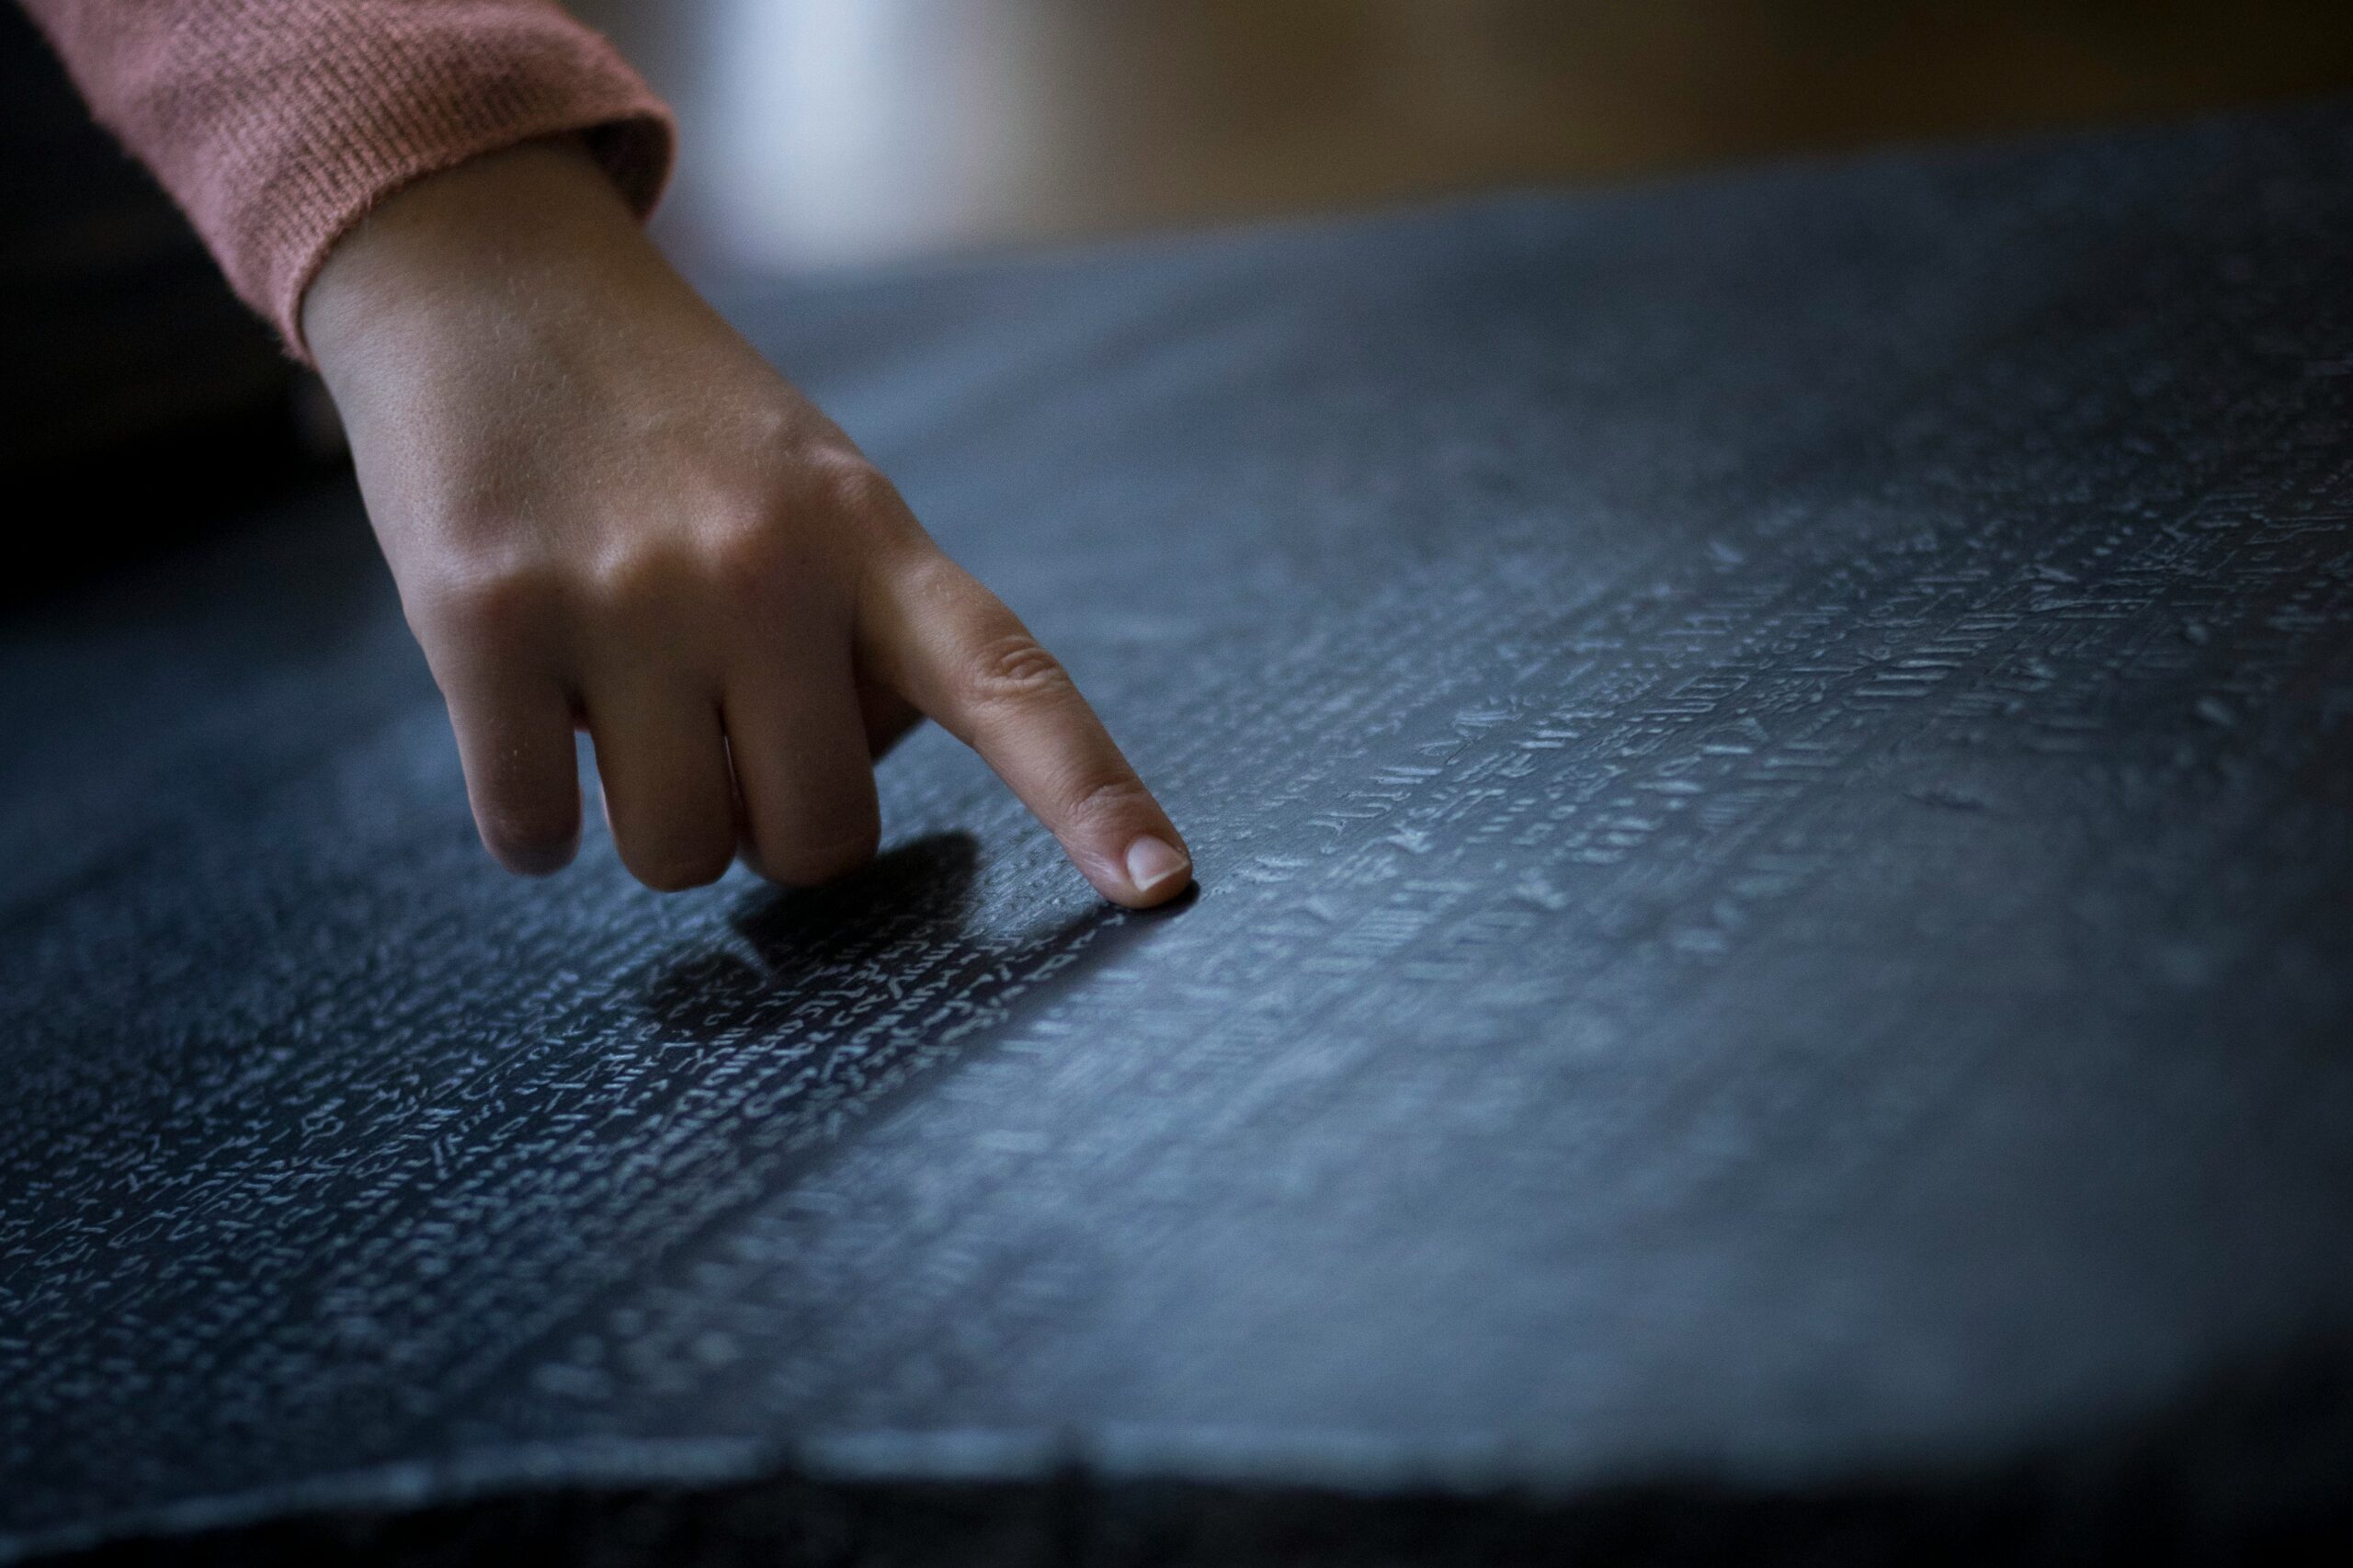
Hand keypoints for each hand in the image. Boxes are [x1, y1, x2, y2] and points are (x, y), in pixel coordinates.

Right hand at [302, 137, 1191, 906]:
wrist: (488, 277)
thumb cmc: (671, 426)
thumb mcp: (812, 491)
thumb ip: (861, 638)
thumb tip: (830, 807)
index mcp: (869, 534)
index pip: (1007, 680)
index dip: (1090, 795)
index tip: (1163, 886)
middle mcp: (764, 564)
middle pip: (817, 839)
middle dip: (770, 822)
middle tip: (717, 724)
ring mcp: (625, 591)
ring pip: (679, 854)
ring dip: (651, 820)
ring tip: (621, 696)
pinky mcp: (485, 617)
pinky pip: (537, 834)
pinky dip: (534, 824)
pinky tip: (530, 718)